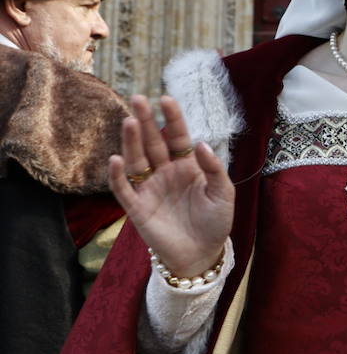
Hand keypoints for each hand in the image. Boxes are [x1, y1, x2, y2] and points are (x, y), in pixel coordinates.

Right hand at [109, 95, 234, 277]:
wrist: (202, 255)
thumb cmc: (215, 223)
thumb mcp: (223, 194)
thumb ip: (214, 169)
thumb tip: (201, 144)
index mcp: (187, 166)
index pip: (176, 137)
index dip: (171, 119)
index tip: (166, 98)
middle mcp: (165, 173)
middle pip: (152, 143)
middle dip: (145, 121)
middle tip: (138, 98)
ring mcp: (149, 189)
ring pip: (136, 160)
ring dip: (131, 142)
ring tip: (129, 121)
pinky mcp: (137, 208)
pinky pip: (123, 189)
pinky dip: (117, 176)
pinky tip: (116, 159)